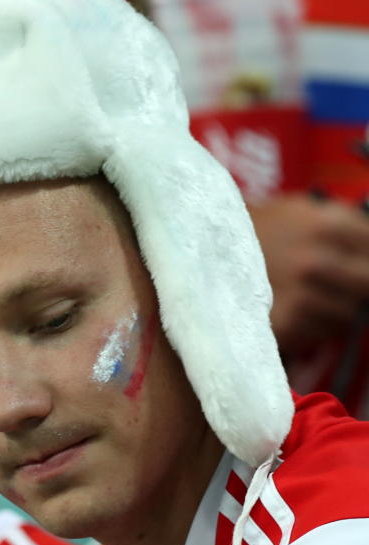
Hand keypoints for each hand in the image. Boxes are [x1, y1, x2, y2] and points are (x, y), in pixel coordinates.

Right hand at [248, 194, 368, 357]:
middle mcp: (317, 262)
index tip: (355, 262)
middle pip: (368, 286)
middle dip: (358, 286)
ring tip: (304, 297)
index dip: (367, 256)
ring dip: (332, 309)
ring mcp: (300, 298)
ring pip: (345, 315)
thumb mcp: (299, 209)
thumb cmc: (251, 230)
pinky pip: (319, 335)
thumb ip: (344, 222)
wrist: (193, 256)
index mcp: (327, 225)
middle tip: (338, 285)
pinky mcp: (284, 327)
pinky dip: (310, 327)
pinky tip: (289, 312)